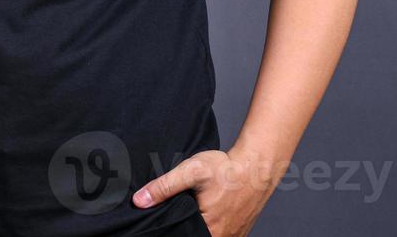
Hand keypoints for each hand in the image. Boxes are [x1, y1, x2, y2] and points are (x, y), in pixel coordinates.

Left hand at [132, 148, 278, 236]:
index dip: (173, 229)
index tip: (168, 219)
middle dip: (185, 227)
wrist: (257, 165)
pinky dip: (211, 227)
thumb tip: (139, 201)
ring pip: (208, 236)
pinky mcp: (240, 231)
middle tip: (182, 210)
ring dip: (198, 227)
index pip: (182, 235)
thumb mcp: (190, 172)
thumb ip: (164, 187)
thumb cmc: (227, 169)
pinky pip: (221, 235)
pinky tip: (206, 213)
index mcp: (209, 229)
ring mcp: (234, 236)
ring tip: (194, 210)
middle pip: (195, 236)